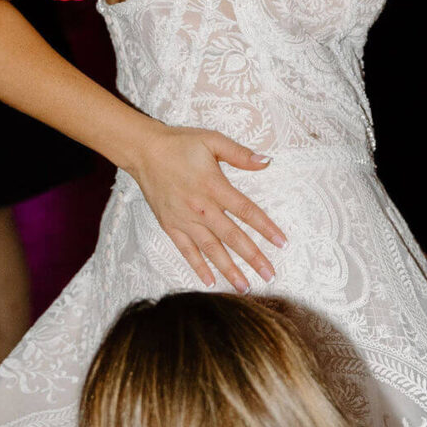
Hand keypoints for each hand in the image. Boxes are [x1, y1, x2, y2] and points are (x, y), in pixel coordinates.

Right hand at [127, 125, 286, 292]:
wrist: (144, 151)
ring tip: (244, 286)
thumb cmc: (180, 144)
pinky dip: (198, 267)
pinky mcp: (170, 226)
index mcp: (214, 186)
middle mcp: (201, 207)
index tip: (282, 243)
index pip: (246, 211)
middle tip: (270, 275)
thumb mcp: (212, 140)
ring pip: (211, 250)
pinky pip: (186, 250)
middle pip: (232, 237)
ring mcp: (184, 220)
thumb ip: (240, 154)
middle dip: (253, 257)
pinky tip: (210, 282)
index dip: (266, 228)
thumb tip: (267, 161)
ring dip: (229, 269)